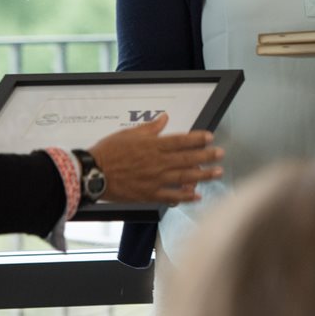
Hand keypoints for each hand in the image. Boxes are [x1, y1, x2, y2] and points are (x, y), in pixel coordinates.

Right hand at [87, 113, 223, 203]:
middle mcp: (158, 162)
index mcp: (153, 145)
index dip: (197, 139)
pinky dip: (185, 197)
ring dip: (203, 175)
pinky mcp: (149, 194)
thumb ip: (150, 128)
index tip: (210, 137)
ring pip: (184, 177)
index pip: (181, 141)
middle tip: (220, 155)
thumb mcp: (129, 133)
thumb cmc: (109, 152)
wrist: (94, 174)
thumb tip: (164, 118)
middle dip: (207, 156)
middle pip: (187, 158)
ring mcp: (155, 179)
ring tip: (217, 173)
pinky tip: (197, 196)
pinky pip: (171, 196)